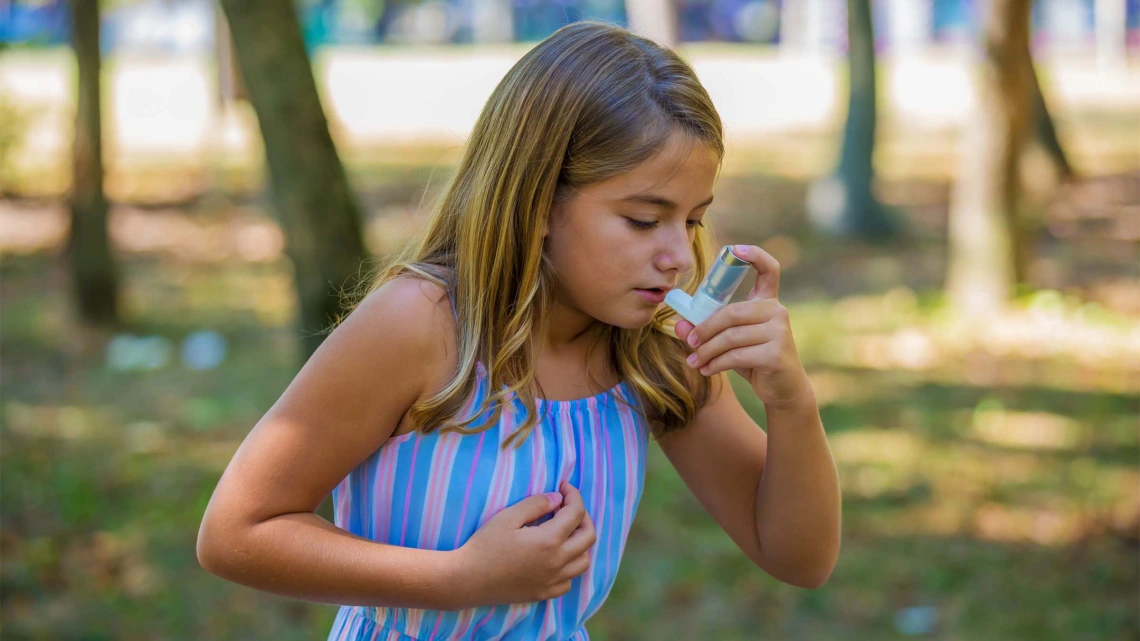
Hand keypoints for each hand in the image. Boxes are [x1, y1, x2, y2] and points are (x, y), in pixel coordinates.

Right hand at [450, 480, 594, 607]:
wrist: (467, 580)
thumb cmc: (484, 545)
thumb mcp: (508, 517)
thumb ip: (536, 504)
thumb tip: (557, 499)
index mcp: (549, 540)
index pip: (576, 513)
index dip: (573, 495)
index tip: (563, 486)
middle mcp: (557, 562)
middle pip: (588, 537)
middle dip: (583, 516)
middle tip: (567, 506)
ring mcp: (552, 581)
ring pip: (583, 561)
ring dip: (580, 543)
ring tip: (564, 532)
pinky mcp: (544, 593)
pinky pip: (569, 580)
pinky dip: (569, 566)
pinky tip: (555, 557)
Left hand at [674, 244, 810, 409]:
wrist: (784, 389)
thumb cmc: (755, 360)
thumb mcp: (730, 343)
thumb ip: (707, 331)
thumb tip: (679, 324)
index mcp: (768, 302)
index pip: (769, 270)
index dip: (755, 255)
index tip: (736, 249)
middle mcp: (777, 312)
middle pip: (731, 312)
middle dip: (705, 329)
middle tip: (690, 342)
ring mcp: (780, 332)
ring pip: (731, 337)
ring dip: (707, 351)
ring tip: (695, 361)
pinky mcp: (777, 353)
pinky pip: (737, 355)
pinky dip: (717, 364)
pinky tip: (707, 370)